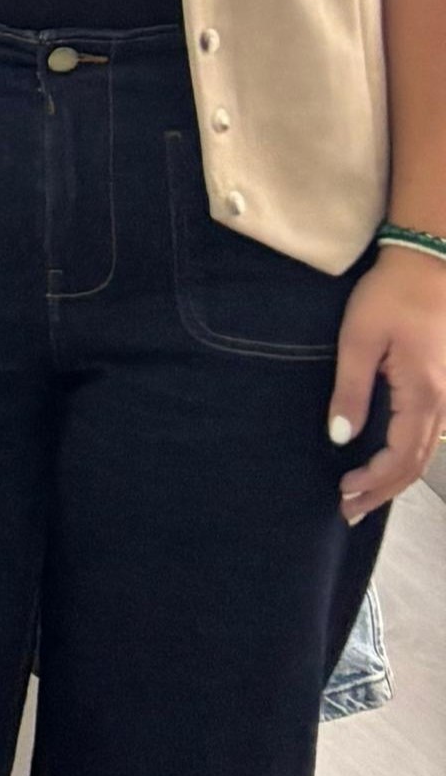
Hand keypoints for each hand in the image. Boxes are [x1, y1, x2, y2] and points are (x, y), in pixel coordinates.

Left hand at [333, 246, 445, 525]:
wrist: (428, 265)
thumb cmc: (389, 297)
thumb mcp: (359, 340)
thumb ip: (351, 390)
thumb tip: (341, 437)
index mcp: (422, 396)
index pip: (400, 456)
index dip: (373, 481)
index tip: (343, 493)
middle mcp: (442, 403)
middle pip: (415, 463)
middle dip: (383, 490)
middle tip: (349, 510)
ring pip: (425, 451)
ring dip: (394, 477)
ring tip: (363, 495)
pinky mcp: (442, 386)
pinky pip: (428, 433)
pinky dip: (407, 456)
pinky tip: (387, 462)